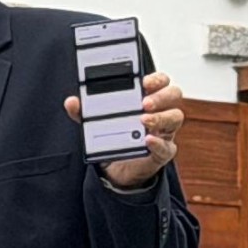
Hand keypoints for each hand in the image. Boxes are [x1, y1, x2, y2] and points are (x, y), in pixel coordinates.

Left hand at [66, 69, 185, 189]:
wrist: (117, 168)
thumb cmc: (115, 136)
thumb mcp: (97, 122)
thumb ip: (85, 112)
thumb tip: (72, 102)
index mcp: (147, 98)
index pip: (161, 81)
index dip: (156, 79)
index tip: (144, 81)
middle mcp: (160, 111)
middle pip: (173, 95)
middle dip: (161, 96)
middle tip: (144, 102)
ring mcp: (164, 132)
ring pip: (175, 118)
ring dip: (161, 117)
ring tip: (143, 120)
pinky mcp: (162, 152)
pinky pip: (166, 147)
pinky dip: (158, 143)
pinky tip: (147, 140)